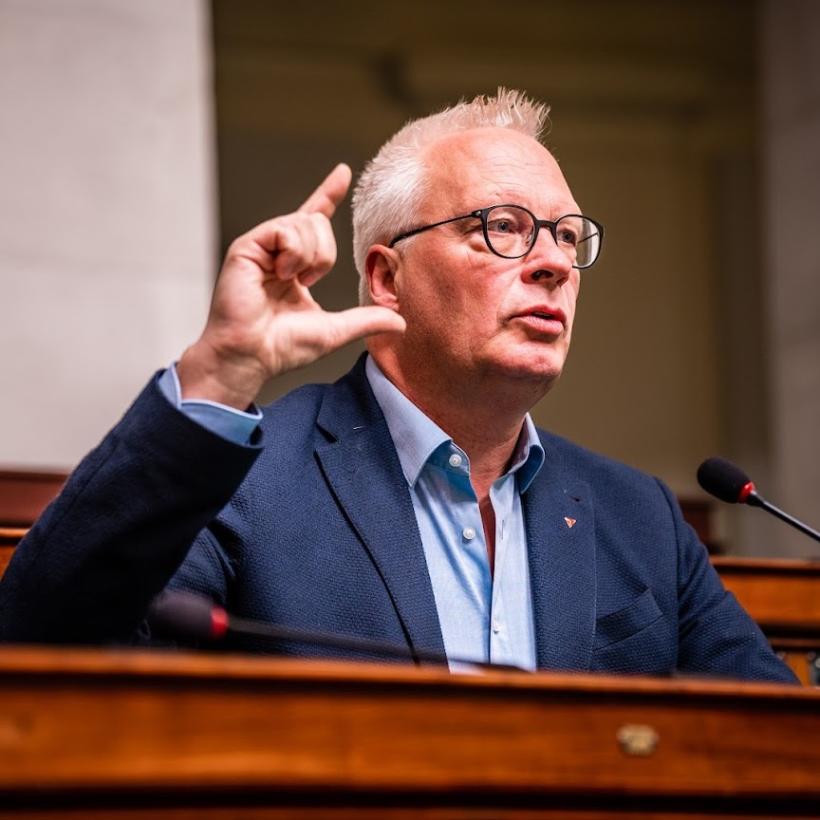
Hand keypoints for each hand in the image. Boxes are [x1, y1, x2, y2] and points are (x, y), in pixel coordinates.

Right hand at [177, 164, 404, 408]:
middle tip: (308, 281)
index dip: (328, 194)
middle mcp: (277, 251)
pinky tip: (281, 274)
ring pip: (306, 223)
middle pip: (318, 222)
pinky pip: (286, 230)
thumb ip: (366, 320)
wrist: (251, 355)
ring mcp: (261, 247)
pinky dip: (294, 254)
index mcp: (295, 264)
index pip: (314, 220)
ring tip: (290, 280)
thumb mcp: (336, 330)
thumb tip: (401, 321)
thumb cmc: (283, 346)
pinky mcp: (247, 246)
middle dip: (326, 253)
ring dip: (311, 256)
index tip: (343, 172)